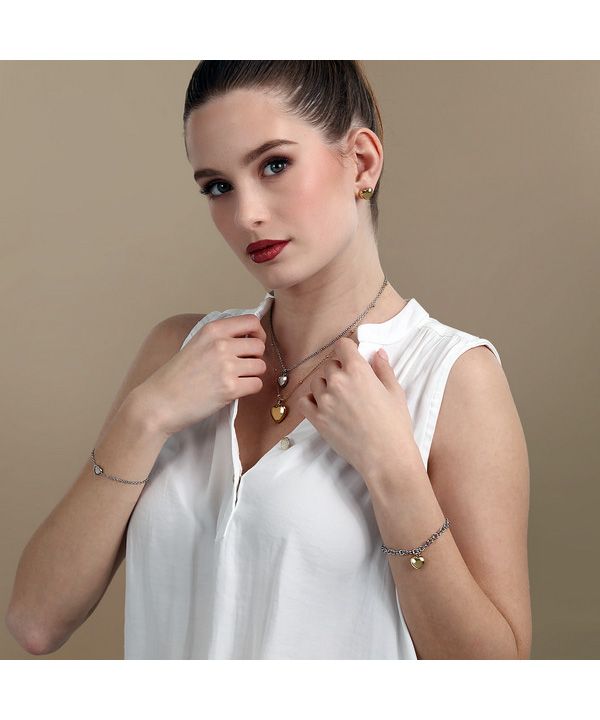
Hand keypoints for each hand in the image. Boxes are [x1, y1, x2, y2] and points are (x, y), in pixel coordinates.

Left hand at [296, 338, 420, 483]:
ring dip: (326, 386)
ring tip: (340, 399)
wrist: (386, 457)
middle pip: (330, 365)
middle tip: (352, 385)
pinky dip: (311, 401)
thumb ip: (384, 369)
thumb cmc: (395, 425)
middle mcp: (337, 382)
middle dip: (339, 371)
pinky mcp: (317, 419)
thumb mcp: (395, 392)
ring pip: (317, 382)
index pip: (342, 345)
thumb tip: (378, 353)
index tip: (351, 358)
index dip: (347, 350)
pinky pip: (304, 401)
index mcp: (358, 370)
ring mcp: (324, 401)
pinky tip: (324, 407)